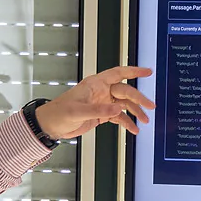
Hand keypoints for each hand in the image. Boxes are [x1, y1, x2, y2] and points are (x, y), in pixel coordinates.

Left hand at [37, 66, 154, 137]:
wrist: (51, 126)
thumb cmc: (58, 113)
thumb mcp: (77, 112)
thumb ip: (98, 111)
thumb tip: (116, 110)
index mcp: (95, 84)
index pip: (118, 73)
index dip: (133, 71)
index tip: (147, 72)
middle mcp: (101, 92)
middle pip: (125, 91)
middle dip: (139, 99)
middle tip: (150, 106)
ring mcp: (102, 103)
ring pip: (124, 105)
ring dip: (135, 112)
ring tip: (144, 120)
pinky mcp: (102, 115)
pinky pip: (118, 117)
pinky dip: (127, 123)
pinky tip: (133, 129)